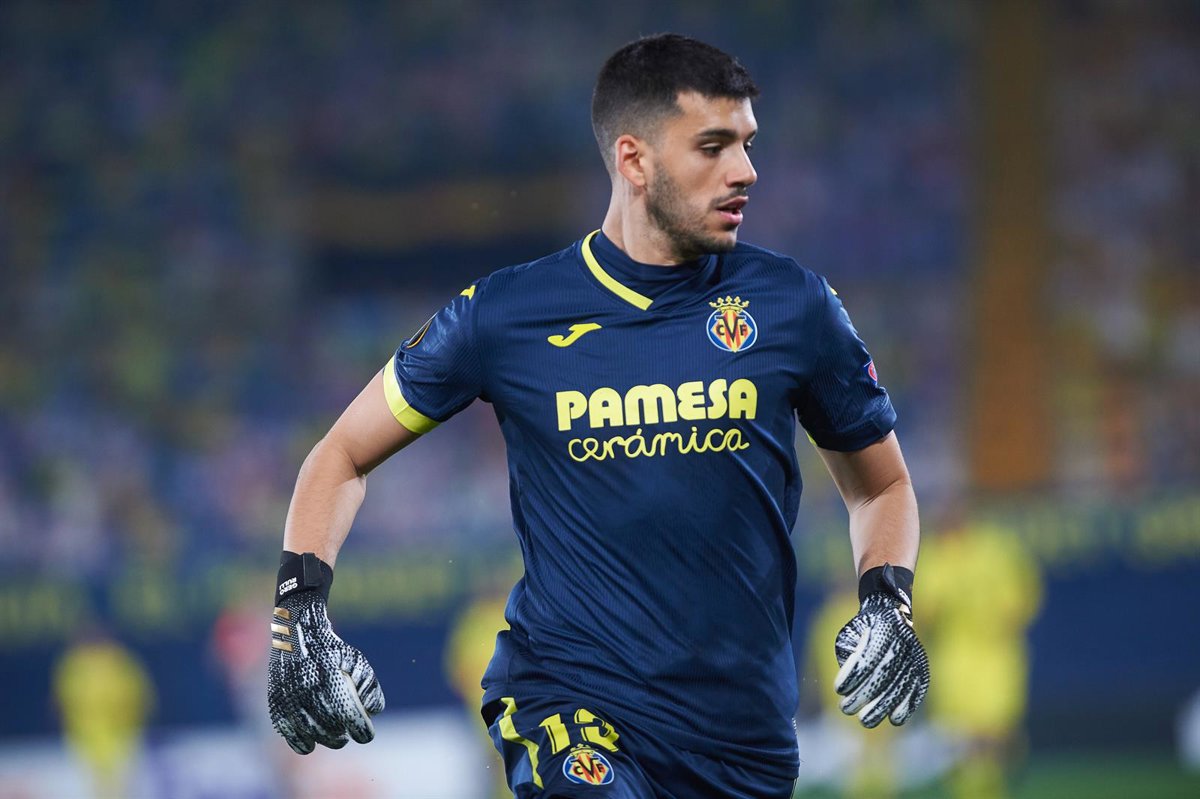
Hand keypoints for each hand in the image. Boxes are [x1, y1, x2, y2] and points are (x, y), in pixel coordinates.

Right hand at [268, 589, 385, 753]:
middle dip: (343, 736)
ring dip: (326, 740)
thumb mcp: (356, 660)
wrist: (296, 632)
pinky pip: (289, 735)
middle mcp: (308, 691)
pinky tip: (311, 743)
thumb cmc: (331, 649)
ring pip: (312, 735)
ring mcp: (290, 699)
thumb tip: (373, 712)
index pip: (350, 717)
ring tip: (334, 736)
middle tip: (347, 734)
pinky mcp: (276, 705)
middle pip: (331, 729)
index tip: (366, 735)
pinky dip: (301, 743)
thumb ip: (368, 685)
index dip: (361, 731)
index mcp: (330, 679)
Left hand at [833, 564, 929, 727]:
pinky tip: (895, 719)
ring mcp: (914, 655)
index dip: (853, 677)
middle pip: (883, 675)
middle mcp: (901, 642)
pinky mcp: (922, 666)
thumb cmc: (862, 629)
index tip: (838, 690)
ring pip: (900, 685)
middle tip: (845, 709)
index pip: (867, 658)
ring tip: (865, 721)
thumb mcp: (850, 635)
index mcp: (882, 630)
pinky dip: (907, 705)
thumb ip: (849, 657)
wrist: (891, 612)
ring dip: (882, 707)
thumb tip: (849, 687)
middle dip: (863, 696)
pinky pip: (918, 688)